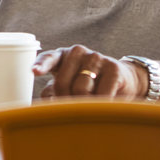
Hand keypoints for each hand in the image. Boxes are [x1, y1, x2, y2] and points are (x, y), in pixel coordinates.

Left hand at [34, 44, 148, 98]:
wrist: (124, 80)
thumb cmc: (89, 85)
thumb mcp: (67, 86)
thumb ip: (53, 92)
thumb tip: (45, 107)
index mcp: (62, 56)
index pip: (49, 59)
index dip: (41, 65)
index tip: (34, 72)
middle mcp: (77, 52)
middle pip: (61, 84)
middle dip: (65, 101)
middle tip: (75, 107)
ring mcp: (96, 57)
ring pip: (80, 90)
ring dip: (84, 104)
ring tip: (91, 104)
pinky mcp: (113, 68)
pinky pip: (101, 94)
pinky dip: (100, 105)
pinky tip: (105, 105)